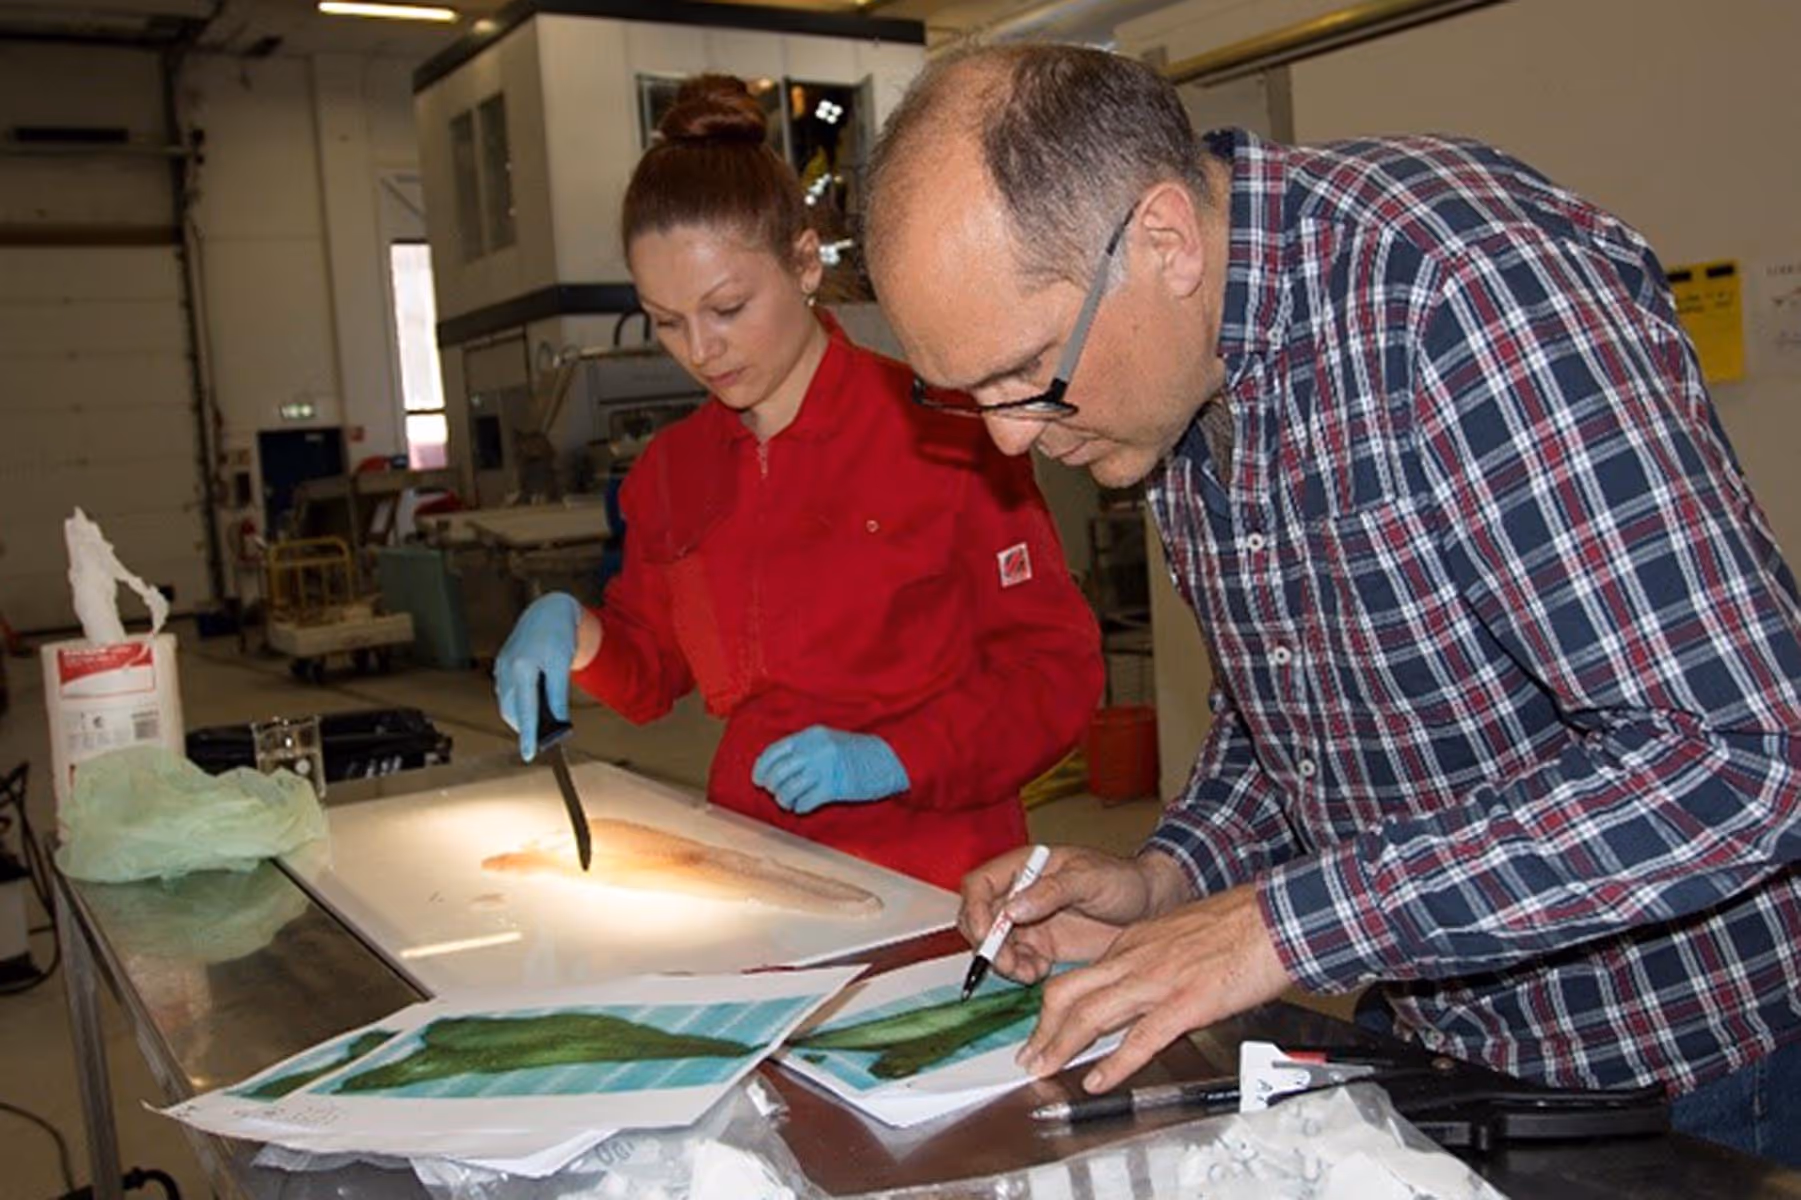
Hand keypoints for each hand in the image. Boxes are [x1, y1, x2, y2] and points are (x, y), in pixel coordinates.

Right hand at [494, 592, 581, 760]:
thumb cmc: (558, 635)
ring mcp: (501, 667)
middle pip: (512, 711)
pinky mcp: (502, 665)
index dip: (528, 735)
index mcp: (522, 668)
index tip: (529, 755)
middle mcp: (507, 668)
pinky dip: (517, 703)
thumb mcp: (562, 665)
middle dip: (524, 728)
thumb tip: (559, 722)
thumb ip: (557, 694)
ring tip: (536, 727)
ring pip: (508, 703)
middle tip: (540, 740)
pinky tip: (529, 706)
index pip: (525, 710)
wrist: (548, 610)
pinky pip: (506, 692)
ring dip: (520, 717)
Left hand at [752, 727, 908, 814]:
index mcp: (810, 735)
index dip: (761, 768)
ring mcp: (823, 768)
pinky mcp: (833, 788)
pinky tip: (804, 807)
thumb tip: (776, 767)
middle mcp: (813, 750)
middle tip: (777, 793)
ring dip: (785, 800)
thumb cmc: (858, 751)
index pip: (774, 752)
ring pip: (787, 790)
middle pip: (777, 773)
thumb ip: (804, 748)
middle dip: (772, 787)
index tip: (758, 780)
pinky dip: (800, 807)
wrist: (889, 758)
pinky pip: (804, 802)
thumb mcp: (828, 740)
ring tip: (791, 802)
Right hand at [958, 846, 1184, 983]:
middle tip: (1007, 963)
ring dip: (1003, 962)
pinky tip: (1039, 973)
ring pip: (994, 944)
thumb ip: (1052, 891)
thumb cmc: (1123, 881)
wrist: (1151, 907)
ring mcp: (1029, 921)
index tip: (987, 934)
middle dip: (986, 944)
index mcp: (1026, 866)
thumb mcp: (1090, 879)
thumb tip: (1012, 909)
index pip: (980, 884)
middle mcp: (1021, 893)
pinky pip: (1016, 961)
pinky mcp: (1042, 945)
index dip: (974, 909)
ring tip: (1027, 973)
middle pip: (979, 918)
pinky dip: (1019, 971)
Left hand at [1016, 884, 1291, 1093]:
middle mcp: (1135, 960)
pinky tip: (1097, 1082)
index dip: (1053, 1008)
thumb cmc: (1236, 927)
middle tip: (1028, 1059)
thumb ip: (1152, 961)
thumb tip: (1141, 992)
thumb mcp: (1178, 936)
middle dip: (1042, 1030)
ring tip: (1043, 1071)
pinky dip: (1114, 1064)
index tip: (1042, 1031)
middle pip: (1067, 993)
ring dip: (1061, 1047)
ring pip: (1090, 1014)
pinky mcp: (1185, 1003)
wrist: (1274, 918)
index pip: (1078, 977)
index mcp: (1133, 943)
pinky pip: (1140, 1038)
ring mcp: (1157, 982)